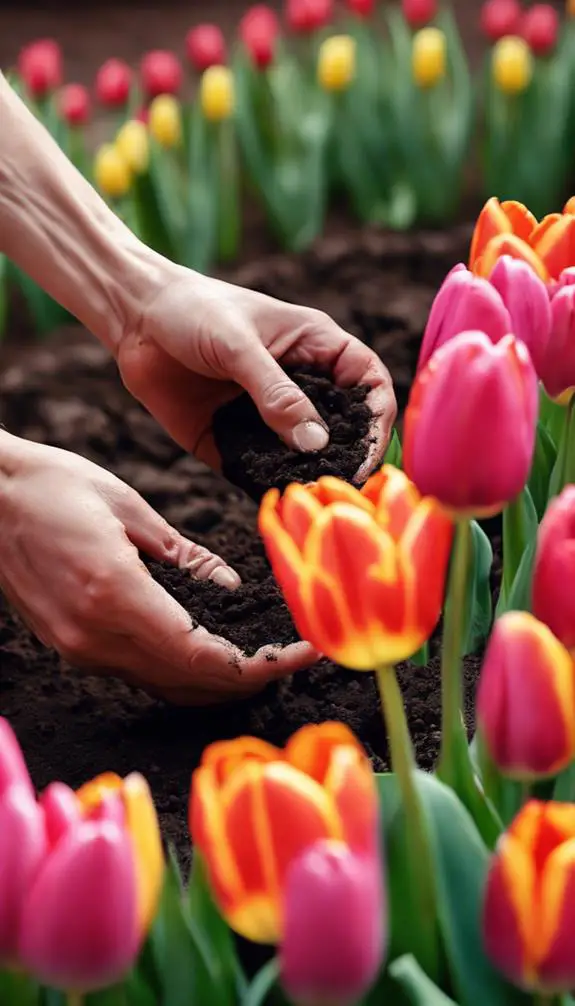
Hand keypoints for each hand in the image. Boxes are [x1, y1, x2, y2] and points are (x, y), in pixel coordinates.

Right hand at [0, 437, 314, 702]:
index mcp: (116, 596)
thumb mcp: (129, 508)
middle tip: (293, 658)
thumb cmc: (51, 486)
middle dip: (249, 679)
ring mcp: (80, 648)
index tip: (300, 655)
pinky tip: (209, 653)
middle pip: (189, 683)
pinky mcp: (71, 645)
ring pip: (165, 686)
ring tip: (263, 659)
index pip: (202, 658)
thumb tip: (228, 582)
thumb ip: (183, 554)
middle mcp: (97, 638)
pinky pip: (139, 672)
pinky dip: (182, 672)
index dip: (259, 666)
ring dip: (217, 682)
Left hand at [116, 268, 396, 480]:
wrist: (133, 320)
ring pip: (303, 456)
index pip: (369, 385)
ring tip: (306, 495)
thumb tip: (316, 443)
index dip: (378, 418)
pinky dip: (266, 484)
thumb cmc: (192, 311)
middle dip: (347, 456)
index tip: (369, 450)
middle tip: (339, 483)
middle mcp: (299, 387)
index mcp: (316, 349)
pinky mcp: (234, 442)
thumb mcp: (238, 346)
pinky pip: (259, 471)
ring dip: (306, 476)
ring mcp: (268, 417)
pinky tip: (269, 493)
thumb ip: (276, 394)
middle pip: (344, 429)